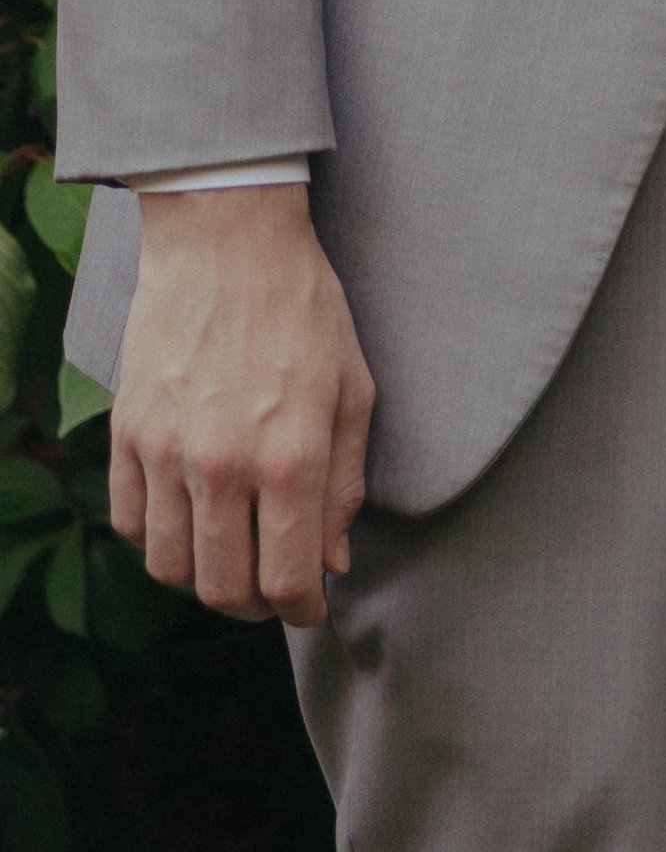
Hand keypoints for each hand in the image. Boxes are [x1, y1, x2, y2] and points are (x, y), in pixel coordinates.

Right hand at [109, 186, 373, 626]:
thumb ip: (346, 484)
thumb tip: (332, 561)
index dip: (303, 611)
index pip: (288, 580)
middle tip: (274, 592)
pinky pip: (128, 522)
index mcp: (290, 457)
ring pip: (170, 568)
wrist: (227, 240)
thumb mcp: (353, 389)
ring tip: (232, 558)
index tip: (311, 608)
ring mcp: (165, 452)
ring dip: (204, 579)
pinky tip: (189, 520)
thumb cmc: (304, 308)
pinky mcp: (126, 433)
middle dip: (255, 608)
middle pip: (223, 590)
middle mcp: (222, 465)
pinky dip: (157, 539)